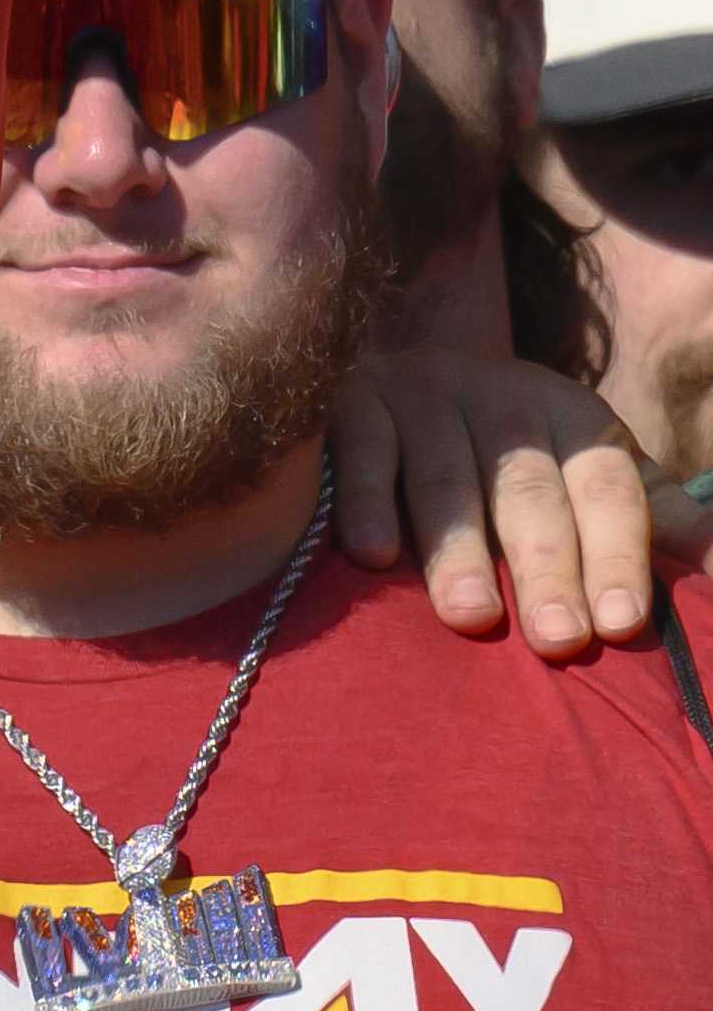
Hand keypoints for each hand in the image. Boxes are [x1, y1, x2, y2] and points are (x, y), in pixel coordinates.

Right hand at [332, 342, 664, 658]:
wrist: (412, 369)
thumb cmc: (514, 450)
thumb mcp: (591, 468)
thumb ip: (655, 513)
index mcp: (576, 420)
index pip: (609, 492)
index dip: (618, 557)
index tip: (620, 625)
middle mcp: (507, 400)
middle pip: (531, 494)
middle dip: (547, 570)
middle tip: (557, 641)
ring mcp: (426, 395)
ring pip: (447, 479)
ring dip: (458, 550)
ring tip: (472, 617)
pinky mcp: (355, 401)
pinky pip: (363, 454)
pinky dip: (365, 503)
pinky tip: (372, 556)